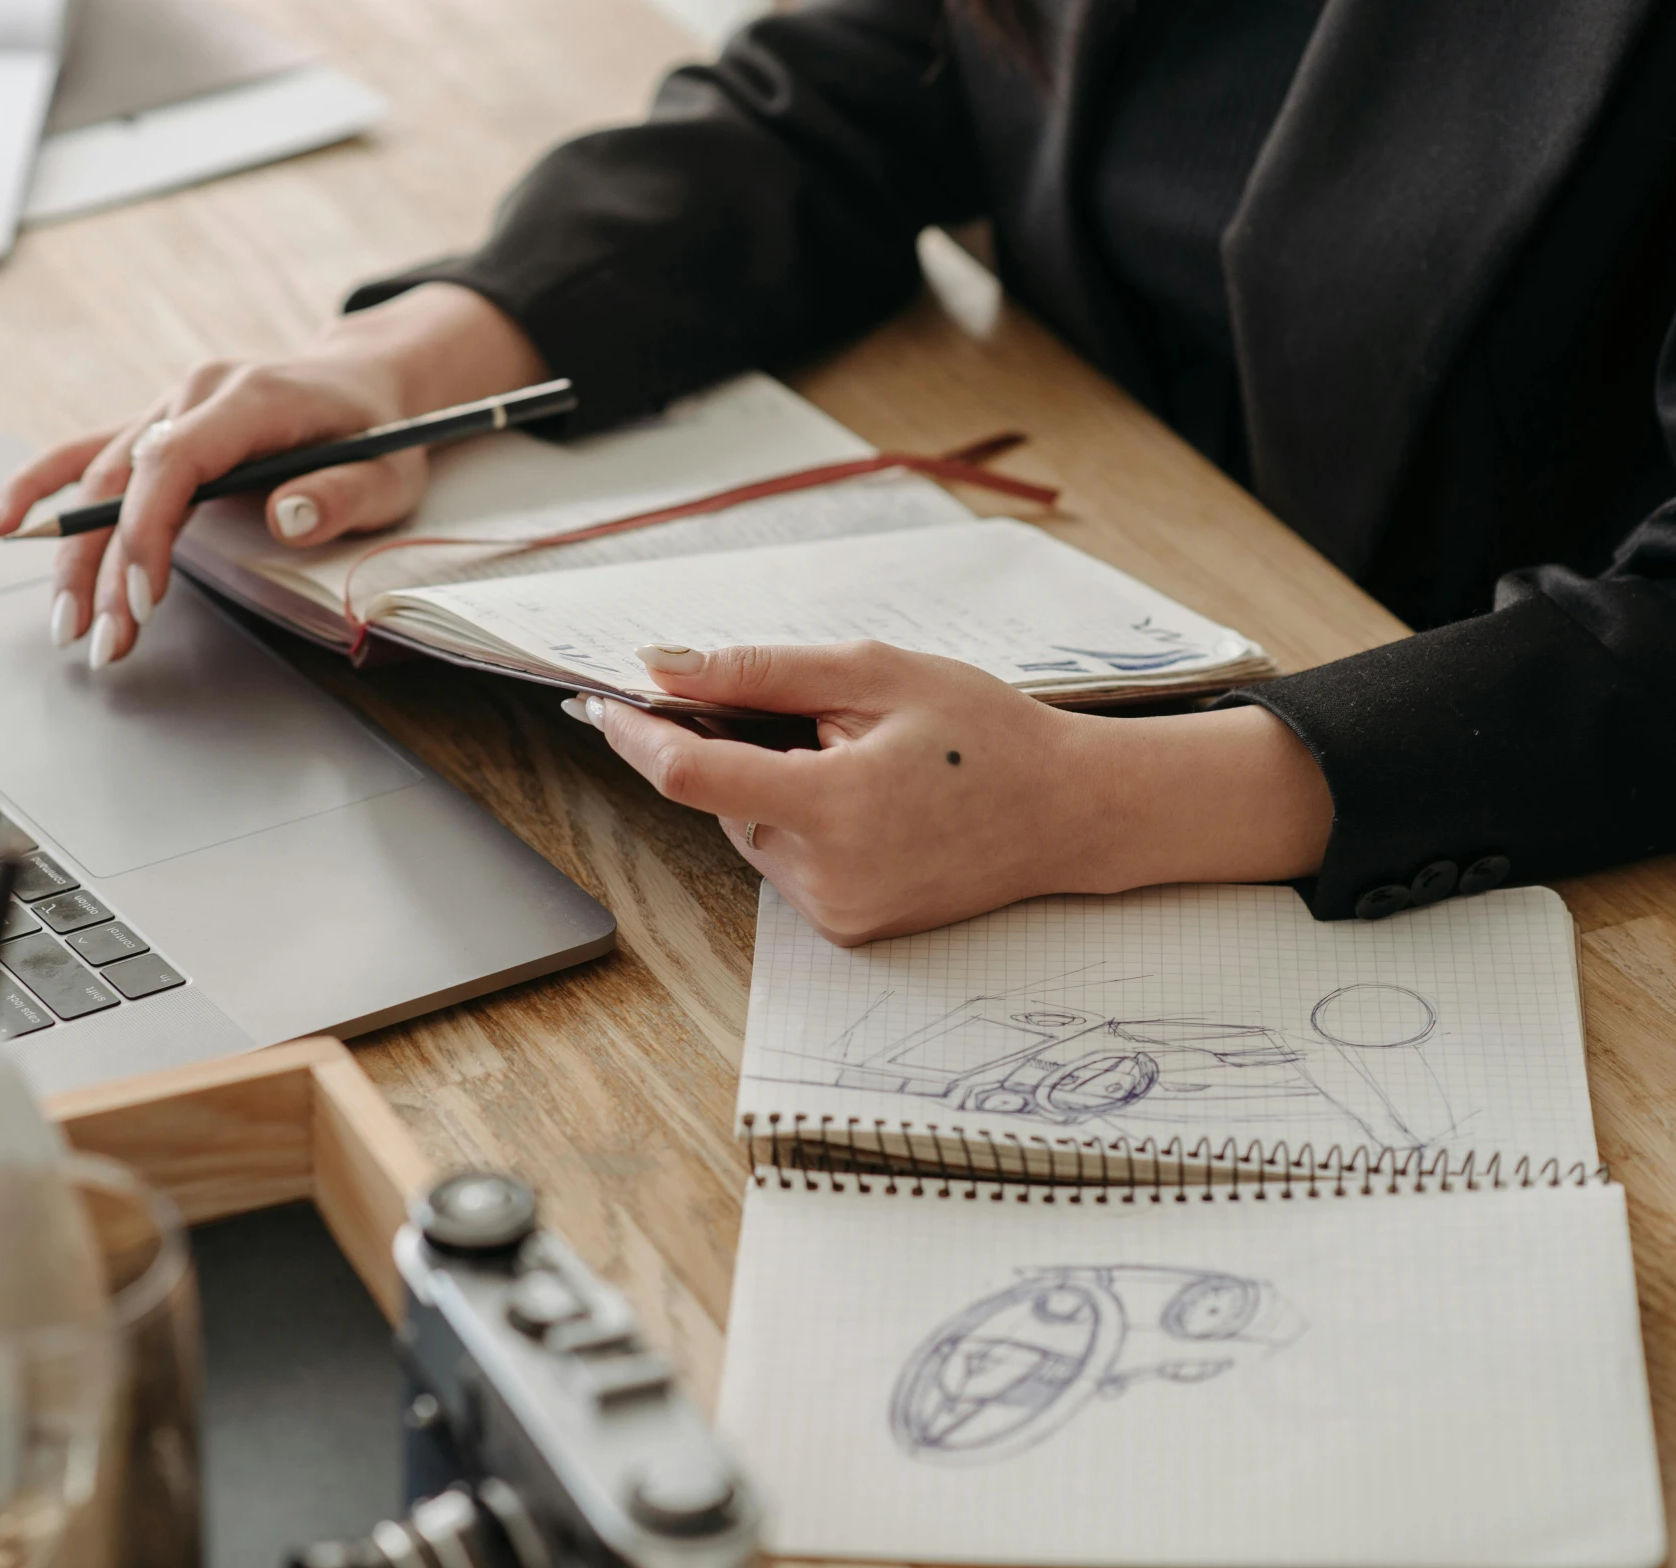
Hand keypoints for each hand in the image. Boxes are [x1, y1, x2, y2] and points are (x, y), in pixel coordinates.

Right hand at [0, 283, 547, 667]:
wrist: (364, 382)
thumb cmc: (379, 434)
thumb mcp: (388, 472)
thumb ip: (342, 494)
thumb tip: (286, 514)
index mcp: (248, 398)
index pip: (175, 462)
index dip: (149, 530)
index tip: (144, 597)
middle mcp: (193, 396)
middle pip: (124, 482)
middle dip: (106, 568)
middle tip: (102, 641)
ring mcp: (167, 407)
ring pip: (98, 480)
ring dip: (75, 554)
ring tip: (66, 624)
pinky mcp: (155, 428)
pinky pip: (86, 454)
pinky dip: (41, 487)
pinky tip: (1, 523)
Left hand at [567, 642, 1333, 945]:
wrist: (1071, 813)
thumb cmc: (986, 735)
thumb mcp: (876, 674)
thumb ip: (764, 672)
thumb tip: (665, 668)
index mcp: (834, 808)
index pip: (694, 774)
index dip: (639, 735)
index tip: (604, 703)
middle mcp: (827, 875)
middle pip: (726, 796)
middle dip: (744, 745)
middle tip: (818, 710)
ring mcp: (837, 912)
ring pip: (753, 828)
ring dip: (777, 785)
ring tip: (866, 757)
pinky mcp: (849, 928)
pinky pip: (788, 859)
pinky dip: (805, 820)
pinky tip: (872, 799)